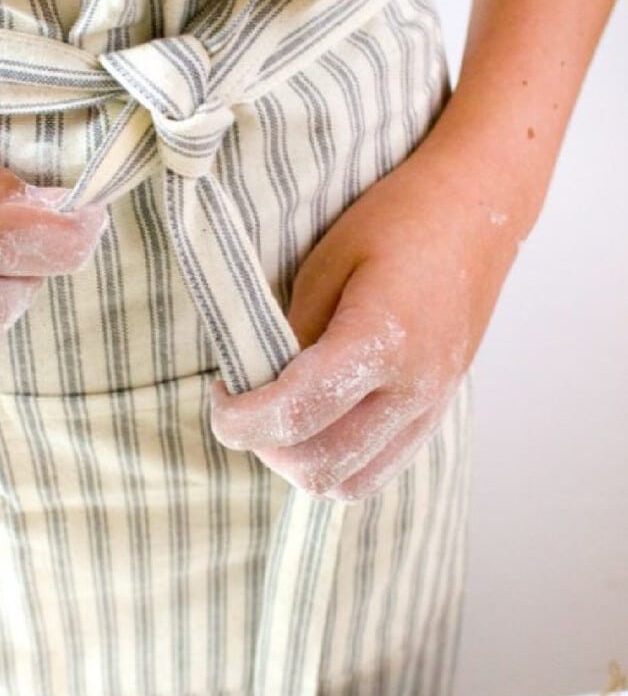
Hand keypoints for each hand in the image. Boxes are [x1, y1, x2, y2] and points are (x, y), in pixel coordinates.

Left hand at [210, 140, 519, 499]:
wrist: (476, 212)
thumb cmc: (395, 224)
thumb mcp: (325, 266)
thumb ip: (291, 336)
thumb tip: (258, 389)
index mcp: (382, 340)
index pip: (295, 414)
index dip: (240, 420)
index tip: (220, 397)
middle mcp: (413, 387)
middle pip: (321, 465)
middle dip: (266, 447)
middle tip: (246, 407)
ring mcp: (431, 408)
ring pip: (349, 484)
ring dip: (299, 463)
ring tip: (280, 418)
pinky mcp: (435, 416)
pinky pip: (376, 472)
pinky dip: (335, 461)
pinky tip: (317, 422)